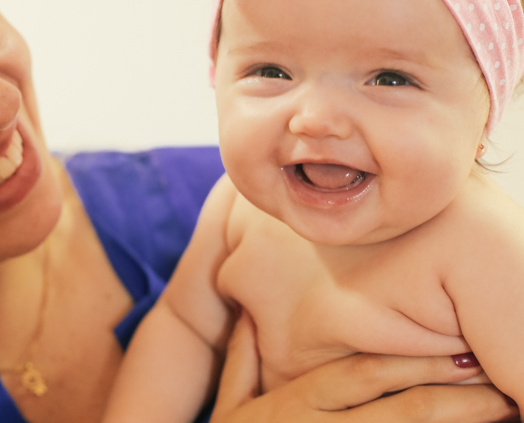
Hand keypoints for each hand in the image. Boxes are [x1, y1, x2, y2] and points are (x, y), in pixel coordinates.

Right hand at [210, 313, 518, 422]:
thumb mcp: (228, 408)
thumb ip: (241, 360)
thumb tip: (248, 312)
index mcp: (294, 405)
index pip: (360, 376)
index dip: (410, 362)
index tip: (456, 350)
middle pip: (398, 411)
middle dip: (453, 396)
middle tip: (497, 381)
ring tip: (503, 410)